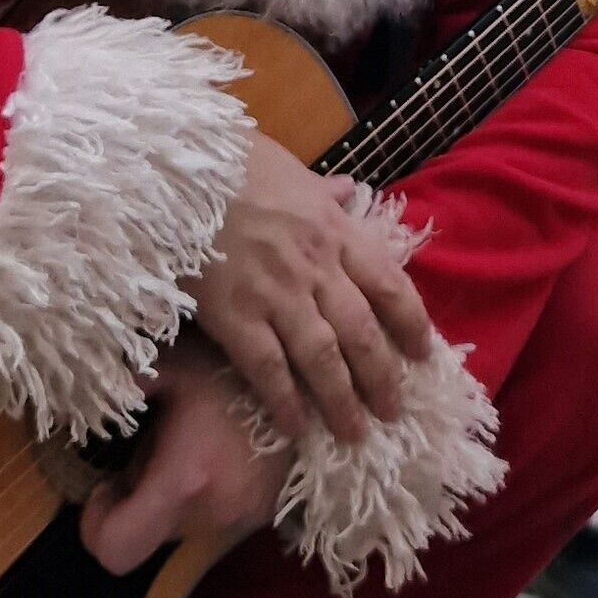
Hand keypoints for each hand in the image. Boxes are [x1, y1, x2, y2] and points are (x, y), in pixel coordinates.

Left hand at [78, 357, 284, 572]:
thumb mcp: (172, 366)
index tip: (106, 484)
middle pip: (145, 537)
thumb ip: (122, 387)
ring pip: (177, 528)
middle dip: (135, 501)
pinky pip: (210, 517)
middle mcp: (210, 514)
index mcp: (182, 481)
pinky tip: (217, 451)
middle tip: (150, 448)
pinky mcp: (262, 515)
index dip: (96, 524)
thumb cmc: (237, 368)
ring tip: (188, 444)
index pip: (114, 550)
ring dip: (169, 496)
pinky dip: (200, 494)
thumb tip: (77, 391)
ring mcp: (240, 520)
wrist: (320, 381)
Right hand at [187, 135, 434, 443]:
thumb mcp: (291, 170)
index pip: (390, 285)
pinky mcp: (234, 315)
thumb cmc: (232, 163)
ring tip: (355, 433)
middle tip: (394, 411)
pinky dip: (285, 401)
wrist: (175, 170)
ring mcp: (276, 294)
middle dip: (382, 377)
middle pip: (362, 332)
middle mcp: (316, 267)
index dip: (411, 325)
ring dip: (343, 401)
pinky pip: (268, 368)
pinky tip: (296, 427)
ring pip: (323, 358)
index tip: (422, 355)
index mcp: (335, 231)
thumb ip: (324, 192)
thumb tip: (348, 191)